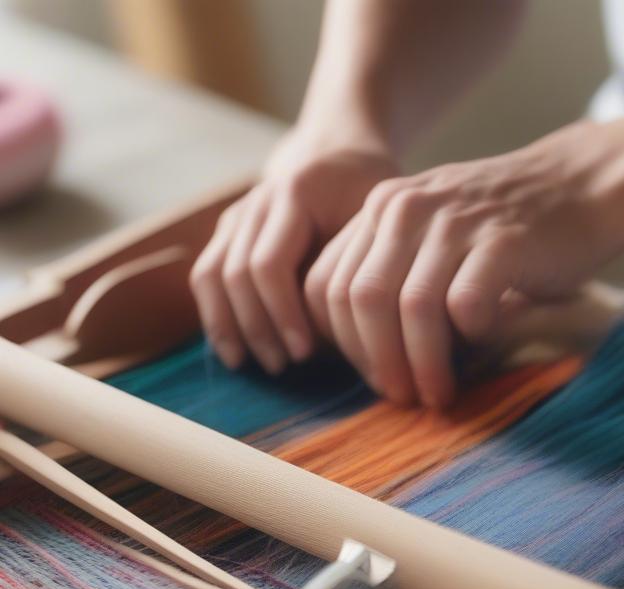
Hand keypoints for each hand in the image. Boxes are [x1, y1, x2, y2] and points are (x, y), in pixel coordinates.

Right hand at [190, 134, 398, 373]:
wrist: (340, 151)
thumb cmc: (371, 194)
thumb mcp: (381, 218)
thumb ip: (365, 263)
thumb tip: (357, 335)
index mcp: (295, 193)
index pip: (270, 264)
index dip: (283, 315)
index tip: (306, 353)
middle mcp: (257, 201)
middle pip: (236, 275)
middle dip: (259, 328)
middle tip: (286, 367)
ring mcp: (238, 215)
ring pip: (212, 277)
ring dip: (233, 328)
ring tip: (261, 366)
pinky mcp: (229, 231)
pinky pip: (206, 276)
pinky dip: (216, 318)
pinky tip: (236, 355)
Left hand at [304, 120, 623, 406]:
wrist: (583, 186)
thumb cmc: (507, 229)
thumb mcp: (435, 236)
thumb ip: (396, 275)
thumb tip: (370, 359)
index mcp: (382, 209)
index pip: (327, 286)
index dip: (344, 344)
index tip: (375, 377)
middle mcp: (407, 208)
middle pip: (361, 300)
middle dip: (378, 362)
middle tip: (403, 397)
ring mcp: (454, 221)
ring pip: (409, 308)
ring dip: (421, 364)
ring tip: (438, 394)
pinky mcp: (502, 241)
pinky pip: (465, 304)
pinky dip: (470, 334)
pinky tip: (483, 339)